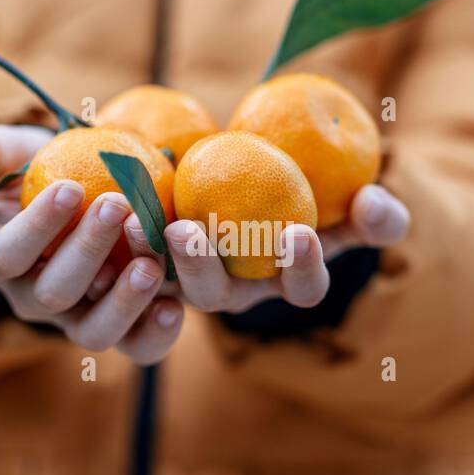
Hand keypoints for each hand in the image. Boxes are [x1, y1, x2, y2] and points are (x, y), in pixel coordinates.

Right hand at [0, 124, 184, 363]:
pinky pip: (135, 346)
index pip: (8, 252)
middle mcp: (33, 298)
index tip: (70, 188)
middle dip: (87, 250)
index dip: (37, 226)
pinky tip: (175, 306)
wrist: (89, 193)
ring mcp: (77, 320)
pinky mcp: (121, 330)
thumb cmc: (42, 168)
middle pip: (54, 292)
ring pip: (93, 330)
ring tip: (150, 265)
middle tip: (119, 206)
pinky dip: (156, 334)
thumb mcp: (12, 151)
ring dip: (123, 301)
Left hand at [123, 183, 409, 313]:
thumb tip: (377, 203)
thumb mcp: (347, 204)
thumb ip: (373, 212)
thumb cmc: (309, 194)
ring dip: (143, 252)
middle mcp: (230, 292)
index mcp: (283, 281)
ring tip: (130, 218)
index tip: (300, 233)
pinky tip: (96, 207)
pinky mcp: (143, 262)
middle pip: (213, 295)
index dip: (300, 268)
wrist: (244, 180)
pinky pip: (122, 257)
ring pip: (160, 281)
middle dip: (201, 267)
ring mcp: (183, 281)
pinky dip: (109, 238)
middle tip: (189, 230)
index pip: (299, 289)